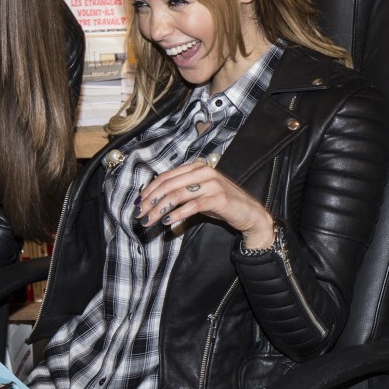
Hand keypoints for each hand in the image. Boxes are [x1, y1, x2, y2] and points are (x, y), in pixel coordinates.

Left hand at [137, 158, 274, 247]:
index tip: (138, 203)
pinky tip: (168, 222)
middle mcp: (204, 171)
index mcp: (196, 167)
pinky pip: (192, 205)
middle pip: (169, 184)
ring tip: (149, 221)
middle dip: (151, 201)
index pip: (166, 176)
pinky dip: (178, 214)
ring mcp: (212, 183)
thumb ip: (181, 191)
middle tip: (140, 214)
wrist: (250, 213)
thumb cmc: (222, 204)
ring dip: (160, 209)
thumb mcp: (198, 194)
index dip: (149, 190)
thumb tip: (154, 199)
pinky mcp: (219, 198)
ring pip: (177, 194)